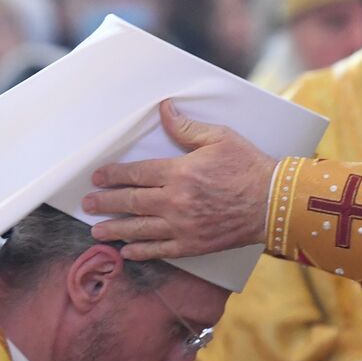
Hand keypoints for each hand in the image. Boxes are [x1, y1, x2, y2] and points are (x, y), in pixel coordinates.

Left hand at [82, 100, 277, 260]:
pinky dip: (141, 251)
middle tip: (88, 204)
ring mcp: (182, 226)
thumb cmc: (248, 167)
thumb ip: (187, 127)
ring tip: (97, 230)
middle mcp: (175, 201)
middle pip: (131, 202)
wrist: (273, 202)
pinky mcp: (193, 244)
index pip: (137, 174)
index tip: (98, 178)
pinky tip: (127, 250)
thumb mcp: (220, 137)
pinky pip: (160, 250)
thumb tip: (164, 110)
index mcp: (180, 172)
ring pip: (139, 229)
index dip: (114, 175)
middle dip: (106, 203)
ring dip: (115, 229)